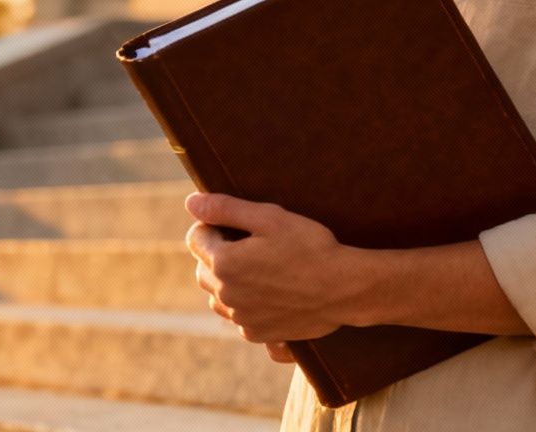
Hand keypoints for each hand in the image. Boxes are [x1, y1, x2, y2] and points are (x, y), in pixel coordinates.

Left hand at [185, 192, 367, 345]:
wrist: (343, 289)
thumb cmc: (309, 247)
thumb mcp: (269, 217)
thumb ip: (225, 208)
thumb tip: (191, 202)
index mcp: (223, 263)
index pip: (195, 238)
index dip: (214, 225)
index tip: (237, 224)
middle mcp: (225, 294)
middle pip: (202, 268)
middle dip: (218, 253)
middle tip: (252, 244)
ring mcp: (240, 317)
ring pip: (217, 295)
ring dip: (228, 281)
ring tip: (260, 268)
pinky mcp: (256, 333)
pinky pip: (237, 316)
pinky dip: (245, 304)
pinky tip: (270, 292)